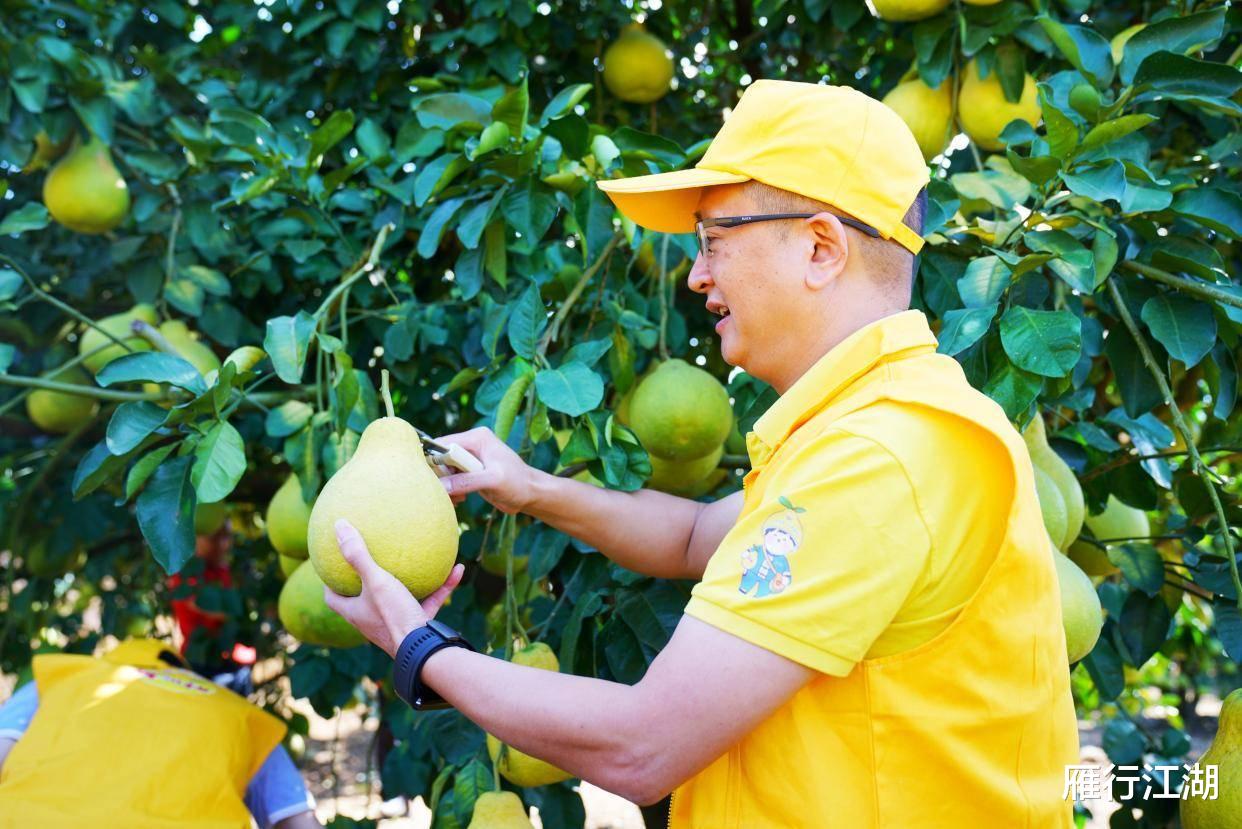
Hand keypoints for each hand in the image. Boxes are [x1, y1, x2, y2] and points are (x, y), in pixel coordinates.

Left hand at [323, 519, 464, 656]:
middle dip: (366, 583)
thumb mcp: (375, 580)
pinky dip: (441, 586)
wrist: (421, 648)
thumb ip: (358, 555)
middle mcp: (372, 621)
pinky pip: (430, 601)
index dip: (330, 583)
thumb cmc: (393, 616)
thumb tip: (339, 525)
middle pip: (362, 601)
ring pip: (399, 600)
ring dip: (408, 583)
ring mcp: (397, 624)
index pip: (333, 598)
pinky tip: (456, 568)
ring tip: (416, 563)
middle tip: (371, 560)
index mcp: (355, 612)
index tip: (333, 566)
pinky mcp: (418, 625)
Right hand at [434, 426, 537, 513]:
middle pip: (440, 459)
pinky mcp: (469, 472)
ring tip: (457, 499)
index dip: (434, 462)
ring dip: (445, 487)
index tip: (433, 481)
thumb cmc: (518, 483)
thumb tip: (441, 486)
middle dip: (440, 478)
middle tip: (447, 494)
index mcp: (476, 437)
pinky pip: (450, 480)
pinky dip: (451, 491)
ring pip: (443, 472)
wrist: (530, 494)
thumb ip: (467, 481)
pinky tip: (460, 500)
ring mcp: (469, 459)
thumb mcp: (493, 480)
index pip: (442, 444)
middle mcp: (470, 445)